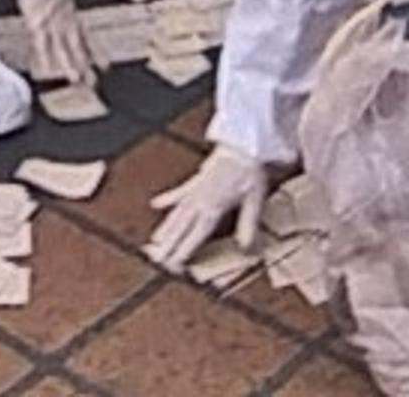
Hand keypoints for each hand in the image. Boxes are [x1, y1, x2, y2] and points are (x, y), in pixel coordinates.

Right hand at [15, 0, 97, 87]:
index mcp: (71, 11)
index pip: (86, 37)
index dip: (95, 52)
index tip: (104, 65)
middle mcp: (65, 20)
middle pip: (78, 47)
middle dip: (85, 65)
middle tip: (94, 82)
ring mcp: (52, 22)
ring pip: (62, 49)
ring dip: (69, 66)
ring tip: (77, 81)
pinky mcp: (37, 22)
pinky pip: (41, 44)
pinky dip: (44, 57)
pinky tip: (47, 69)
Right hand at [147, 142, 269, 271]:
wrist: (243, 145)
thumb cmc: (249, 171)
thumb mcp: (254, 200)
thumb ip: (248, 224)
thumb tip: (245, 247)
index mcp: (214, 207)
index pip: (196, 234)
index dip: (185, 249)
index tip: (175, 264)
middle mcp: (200, 200)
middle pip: (181, 227)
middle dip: (169, 245)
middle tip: (158, 260)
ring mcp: (195, 190)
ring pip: (176, 213)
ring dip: (164, 228)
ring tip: (153, 242)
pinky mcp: (195, 181)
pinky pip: (177, 192)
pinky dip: (166, 199)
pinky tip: (155, 204)